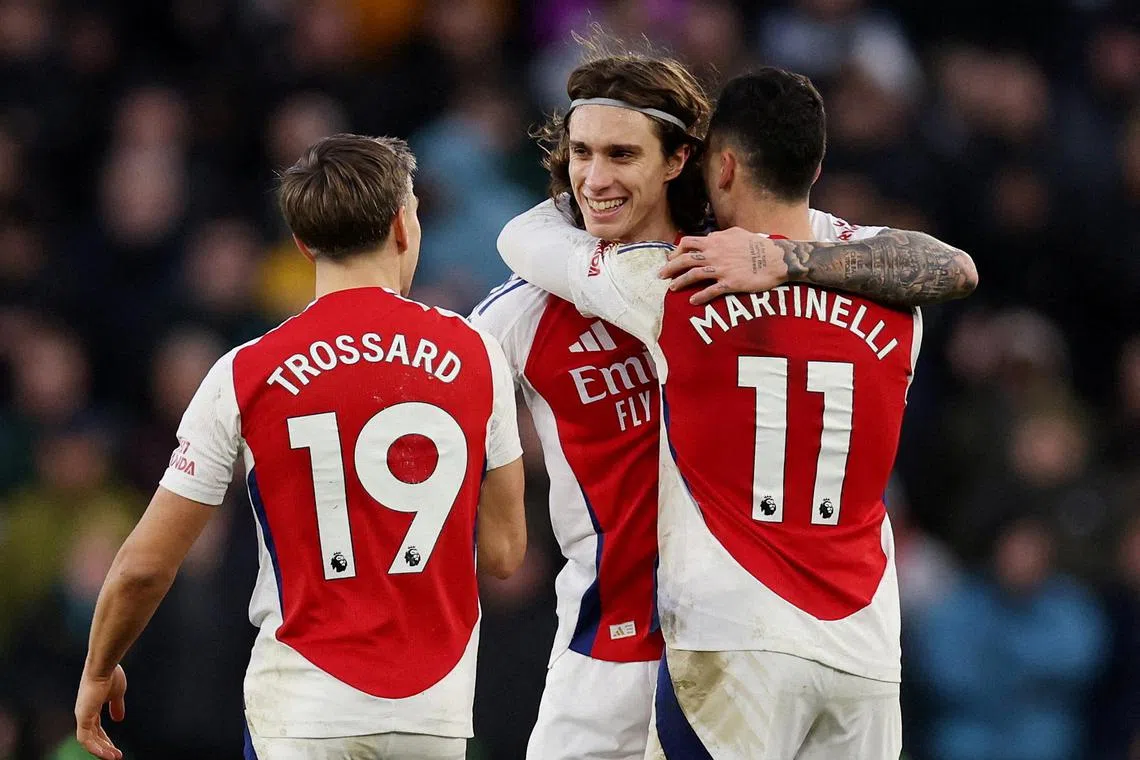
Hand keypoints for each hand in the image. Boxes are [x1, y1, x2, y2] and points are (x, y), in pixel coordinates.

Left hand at [75, 665, 125, 759]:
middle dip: (105, 748)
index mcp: (91, 708)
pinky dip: (95, 747)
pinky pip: (85, 739)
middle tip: (117, 756)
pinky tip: (106, 753)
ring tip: (114, 757)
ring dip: (101, 750)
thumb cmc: (111, 675)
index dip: (106, 740)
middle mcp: (84, 714)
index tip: (116, 748)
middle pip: (93, 738)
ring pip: (89, 741)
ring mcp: (82, 716)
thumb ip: (116, 706)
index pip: (97, 730)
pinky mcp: (82, 717)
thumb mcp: (117, 694)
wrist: (104, 666)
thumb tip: (119, 718)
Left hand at [659, 227, 789, 305]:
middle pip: (684, 259)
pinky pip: (710, 291)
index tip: (671, 258)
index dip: (676, 251)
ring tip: (671, 289)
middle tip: (660, 275)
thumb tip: (710, 236)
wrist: (776, 259)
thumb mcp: (737, 233)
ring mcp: (721, 269)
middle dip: (669, 268)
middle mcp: (714, 254)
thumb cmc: (758, 245)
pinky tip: (692, 301)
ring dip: (679, 282)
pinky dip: (699, 297)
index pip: (687, 242)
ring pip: (693, 275)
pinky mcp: (730, 283)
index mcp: (715, 241)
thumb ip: (721, 235)